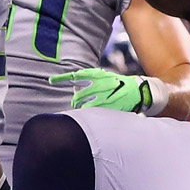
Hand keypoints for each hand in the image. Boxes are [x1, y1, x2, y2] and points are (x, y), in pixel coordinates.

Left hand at [51, 68, 167, 115]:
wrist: (139, 90)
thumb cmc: (118, 83)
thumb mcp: (105, 77)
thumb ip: (89, 81)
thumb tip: (73, 87)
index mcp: (98, 75)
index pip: (76, 75)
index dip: (62, 78)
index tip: (50, 80)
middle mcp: (100, 85)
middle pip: (78, 95)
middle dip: (75, 101)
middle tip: (76, 103)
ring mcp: (106, 97)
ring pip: (85, 106)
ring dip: (82, 109)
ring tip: (84, 109)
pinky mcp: (111, 107)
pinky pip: (95, 113)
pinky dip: (91, 115)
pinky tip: (92, 115)